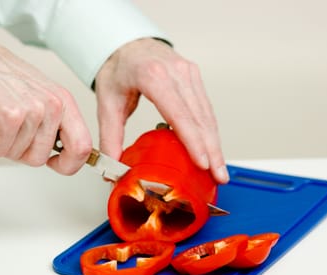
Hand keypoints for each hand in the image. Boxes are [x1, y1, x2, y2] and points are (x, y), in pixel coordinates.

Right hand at [0, 40, 91, 174]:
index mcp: (64, 102)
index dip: (69, 164)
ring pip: (16, 155)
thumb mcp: (39, 95)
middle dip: (19, 151)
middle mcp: (53, 105)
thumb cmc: (0, 77)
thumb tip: (61, 151)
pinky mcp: (10, 116)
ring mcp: (33, 110)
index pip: (82, 146)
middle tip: (8, 131)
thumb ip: (53, 123)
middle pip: (40, 158)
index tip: (56, 164)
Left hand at [94, 38, 228, 183]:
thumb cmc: (118, 69)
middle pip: (199, 118)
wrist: (127, 44)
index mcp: (152, 76)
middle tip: (218, 176)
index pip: (179, 114)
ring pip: (207, 114)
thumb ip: (110, 137)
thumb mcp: (107, 103)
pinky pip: (206, 108)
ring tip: (219, 169)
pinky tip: (213, 150)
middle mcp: (176, 72)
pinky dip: (210, 131)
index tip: (203, 162)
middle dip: (211, 150)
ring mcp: (188, 73)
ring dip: (215, 143)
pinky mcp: (194, 76)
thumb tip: (112, 167)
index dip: (193, 141)